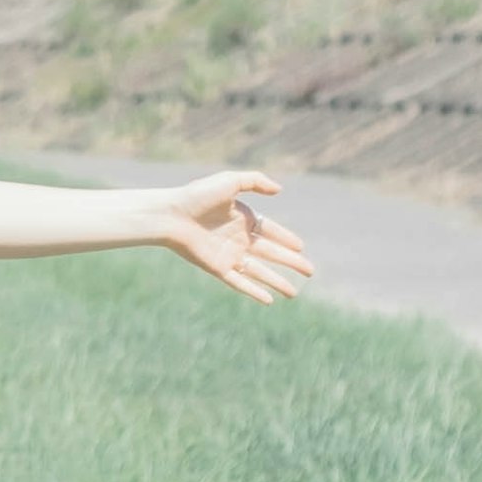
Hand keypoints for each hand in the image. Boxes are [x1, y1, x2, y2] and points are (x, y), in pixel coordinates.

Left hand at [155, 174, 312, 307]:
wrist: (171, 216)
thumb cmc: (197, 196)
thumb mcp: (229, 181)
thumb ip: (255, 181)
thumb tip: (279, 189)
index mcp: (242, 218)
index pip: (270, 230)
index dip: (287, 239)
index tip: (301, 247)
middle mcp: (238, 238)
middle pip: (271, 253)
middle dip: (291, 262)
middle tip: (310, 271)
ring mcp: (229, 255)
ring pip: (259, 272)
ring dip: (277, 281)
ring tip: (294, 293)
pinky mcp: (218, 268)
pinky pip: (240, 283)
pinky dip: (255, 291)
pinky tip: (269, 300)